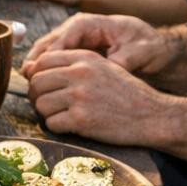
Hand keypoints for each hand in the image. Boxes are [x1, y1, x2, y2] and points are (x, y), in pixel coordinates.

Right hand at [23, 12, 171, 77]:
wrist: (153, 47)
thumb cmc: (148, 46)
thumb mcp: (141, 52)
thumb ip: (123, 60)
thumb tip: (109, 69)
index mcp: (90, 23)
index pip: (62, 37)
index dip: (49, 55)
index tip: (41, 71)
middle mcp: (76, 28)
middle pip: (47, 42)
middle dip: (36, 61)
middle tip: (28, 79)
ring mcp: (71, 39)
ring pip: (45, 51)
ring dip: (37, 67)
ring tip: (30, 84)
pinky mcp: (71, 50)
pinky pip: (52, 59)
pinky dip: (44, 70)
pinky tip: (41, 85)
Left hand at [25, 49, 171, 144]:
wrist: (152, 115)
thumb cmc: (126, 94)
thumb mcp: (103, 68)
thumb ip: (74, 66)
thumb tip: (34, 71)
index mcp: (84, 58)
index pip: (42, 61)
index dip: (37, 75)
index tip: (44, 87)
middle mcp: (80, 73)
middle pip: (36, 83)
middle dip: (38, 96)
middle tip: (49, 105)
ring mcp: (80, 96)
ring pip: (40, 104)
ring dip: (47, 114)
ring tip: (62, 116)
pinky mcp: (81, 118)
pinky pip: (51, 123)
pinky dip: (57, 127)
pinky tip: (71, 126)